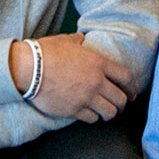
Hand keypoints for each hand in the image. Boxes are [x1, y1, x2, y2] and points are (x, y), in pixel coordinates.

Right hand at [13, 34, 133, 122]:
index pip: (126, 77)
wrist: (28, 69)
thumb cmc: (46, 52)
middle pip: (121, 98)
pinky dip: (93, 118)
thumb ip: (79, 41)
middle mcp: (96, 82)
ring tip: (106, 112)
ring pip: (109, 112)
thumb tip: (82, 39)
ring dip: (109, 113)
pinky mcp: (73, 110)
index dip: (130, 86)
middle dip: (122, 103)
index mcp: (98, 63)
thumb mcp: (66, 40)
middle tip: (120, 105)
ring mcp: (85, 98)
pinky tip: (90, 114)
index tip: (130, 91)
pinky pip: (92, 119)